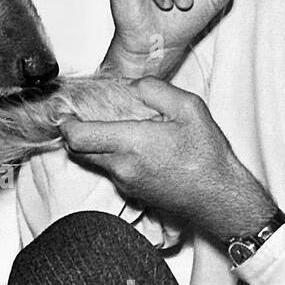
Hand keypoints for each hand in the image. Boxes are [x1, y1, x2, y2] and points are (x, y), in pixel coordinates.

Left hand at [59, 77, 275, 243]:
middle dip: (76, 131)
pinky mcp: (132, 192)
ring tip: (116, 126)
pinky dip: (112, 156)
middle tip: (82, 114)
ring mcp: (125, 183)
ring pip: (95, 160)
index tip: (65, 110)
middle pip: (79, 150)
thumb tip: (132, 87)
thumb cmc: (208, 157)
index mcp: (132, 144)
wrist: (219, 198)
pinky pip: (111, 170)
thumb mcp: (189, 108)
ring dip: (96, 143)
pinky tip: (134, 145)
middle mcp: (122, 167)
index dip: (65, 122)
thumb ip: (155, 90)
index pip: (78, 137)